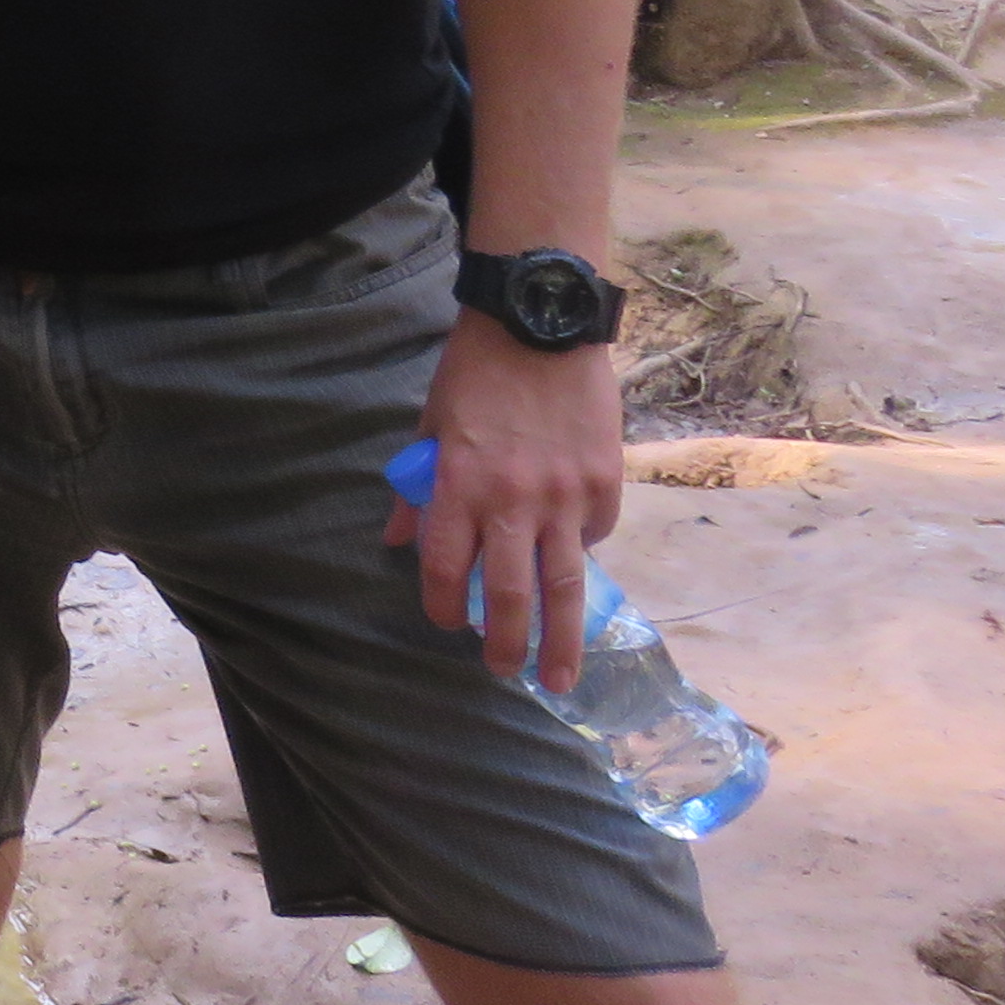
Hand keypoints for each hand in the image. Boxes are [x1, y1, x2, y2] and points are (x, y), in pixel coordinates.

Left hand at [388, 308, 624, 691]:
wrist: (540, 325)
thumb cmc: (475, 374)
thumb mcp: (430, 425)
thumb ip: (418, 489)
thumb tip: (399, 542)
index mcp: (459, 486)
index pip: (447, 568)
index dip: (444, 605)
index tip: (447, 625)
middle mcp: (512, 501)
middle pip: (511, 594)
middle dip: (506, 644)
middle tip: (505, 674)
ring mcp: (564, 497)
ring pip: (565, 586)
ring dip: (562, 640)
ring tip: (559, 678)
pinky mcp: (605, 485)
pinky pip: (594, 537)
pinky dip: (582, 555)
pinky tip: (576, 569)